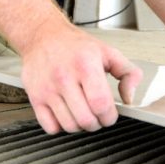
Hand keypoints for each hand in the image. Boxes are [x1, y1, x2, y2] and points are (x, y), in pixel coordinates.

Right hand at [20, 23, 142, 133]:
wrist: (42, 36)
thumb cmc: (75, 46)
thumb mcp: (107, 52)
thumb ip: (128, 73)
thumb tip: (129, 97)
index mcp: (85, 66)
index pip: (101, 105)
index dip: (109, 116)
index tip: (109, 114)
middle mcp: (64, 78)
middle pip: (86, 120)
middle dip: (96, 123)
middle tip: (96, 115)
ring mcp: (47, 89)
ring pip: (69, 126)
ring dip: (80, 126)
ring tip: (81, 113)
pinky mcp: (35, 97)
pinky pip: (50, 127)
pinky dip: (60, 126)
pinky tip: (65, 113)